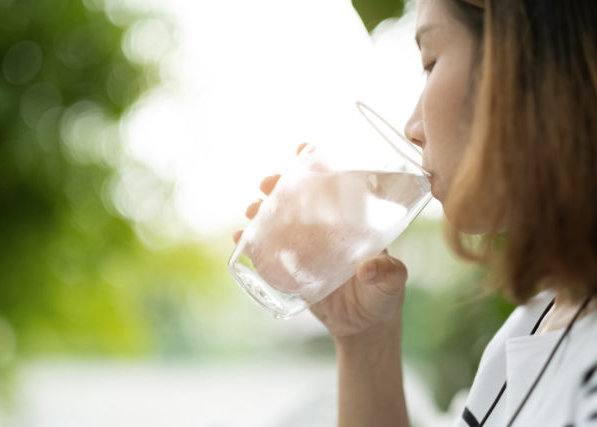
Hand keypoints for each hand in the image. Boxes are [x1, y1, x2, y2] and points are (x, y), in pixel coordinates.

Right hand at [233, 143, 407, 339]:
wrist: (364, 327)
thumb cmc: (383, 297)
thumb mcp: (392, 282)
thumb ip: (387, 273)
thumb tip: (367, 269)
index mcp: (350, 221)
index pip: (332, 184)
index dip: (316, 164)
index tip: (301, 149)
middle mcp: (324, 228)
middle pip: (298, 198)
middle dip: (279, 185)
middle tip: (267, 184)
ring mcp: (305, 247)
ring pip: (278, 220)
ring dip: (260, 210)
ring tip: (251, 210)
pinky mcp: (291, 268)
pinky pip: (267, 251)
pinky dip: (250, 243)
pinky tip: (238, 239)